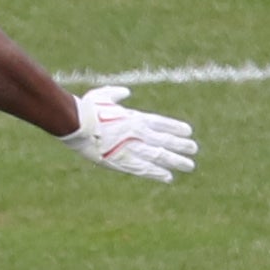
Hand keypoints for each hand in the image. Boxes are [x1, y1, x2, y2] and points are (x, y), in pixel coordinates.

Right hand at [60, 85, 196, 181]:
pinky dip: (156, 173)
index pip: (162, 123)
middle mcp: (139, 133)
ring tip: (189, 165)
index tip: (188, 132)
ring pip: (160, 156)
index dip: (175, 128)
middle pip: (165, 141)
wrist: (76, 124)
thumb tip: (125, 92)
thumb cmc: (87, 108)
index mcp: (135, 118)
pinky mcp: (121, 161)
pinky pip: (143, 169)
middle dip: (181, 145)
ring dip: (175, 161)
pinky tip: (168, 178)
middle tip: (193, 149)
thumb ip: (116, 93)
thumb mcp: (102, 95)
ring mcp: (132, 148)